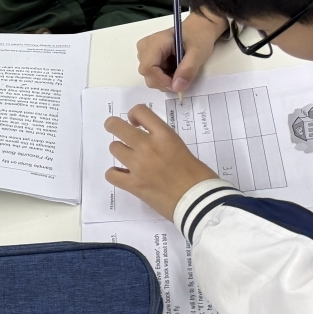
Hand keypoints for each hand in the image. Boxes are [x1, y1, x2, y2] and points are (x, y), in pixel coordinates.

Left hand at [105, 104, 217, 219]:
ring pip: (114, 148)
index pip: (140, 111)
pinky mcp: (134, 185)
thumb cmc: (199, 176)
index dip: (133, 114)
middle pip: (116, 126)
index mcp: (165, 136)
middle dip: (114, 126)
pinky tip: (123, 175)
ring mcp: (138, 166)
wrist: (201, 202)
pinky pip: (111, 174)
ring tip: (129, 159)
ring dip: (120, 152)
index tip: (135, 123)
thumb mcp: (181, 148)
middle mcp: (148, 147)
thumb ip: (163, 142)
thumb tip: (150, 144)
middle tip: (117, 131)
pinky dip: (115, 174)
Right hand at [137, 10, 227, 92]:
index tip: (177, 84)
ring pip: (149, 75)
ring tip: (180, 72)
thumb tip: (177, 88)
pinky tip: (175, 70)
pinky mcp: (149, 56)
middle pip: (147, 73)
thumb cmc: (199, 36)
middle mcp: (145, 47)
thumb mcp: (198, 53)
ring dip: (165, 80)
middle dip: (164, 81)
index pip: (148, 67)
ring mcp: (145, 51)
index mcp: (155, 43)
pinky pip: (152, 73)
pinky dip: (164, 77)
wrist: (199, 28)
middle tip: (182, 79)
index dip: (161, 80)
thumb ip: (187, 70)